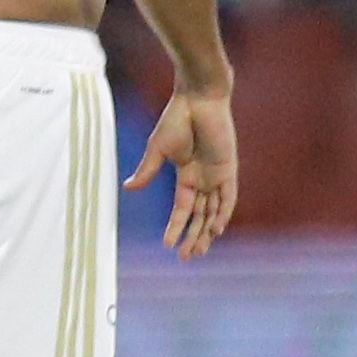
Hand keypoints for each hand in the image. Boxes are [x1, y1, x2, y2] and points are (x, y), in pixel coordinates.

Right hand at [128, 89, 238, 258]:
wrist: (198, 98)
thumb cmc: (176, 119)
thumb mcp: (158, 149)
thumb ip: (147, 171)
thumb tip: (127, 188)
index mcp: (185, 175)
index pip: (181, 208)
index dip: (174, 227)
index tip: (167, 246)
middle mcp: (203, 179)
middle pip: (199, 215)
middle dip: (193, 236)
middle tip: (187, 258)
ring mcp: (217, 175)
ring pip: (213, 210)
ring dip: (207, 231)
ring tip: (199, 250)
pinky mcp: (229, 168)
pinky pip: (228, 196)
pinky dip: (223, 212)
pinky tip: (216, 229)